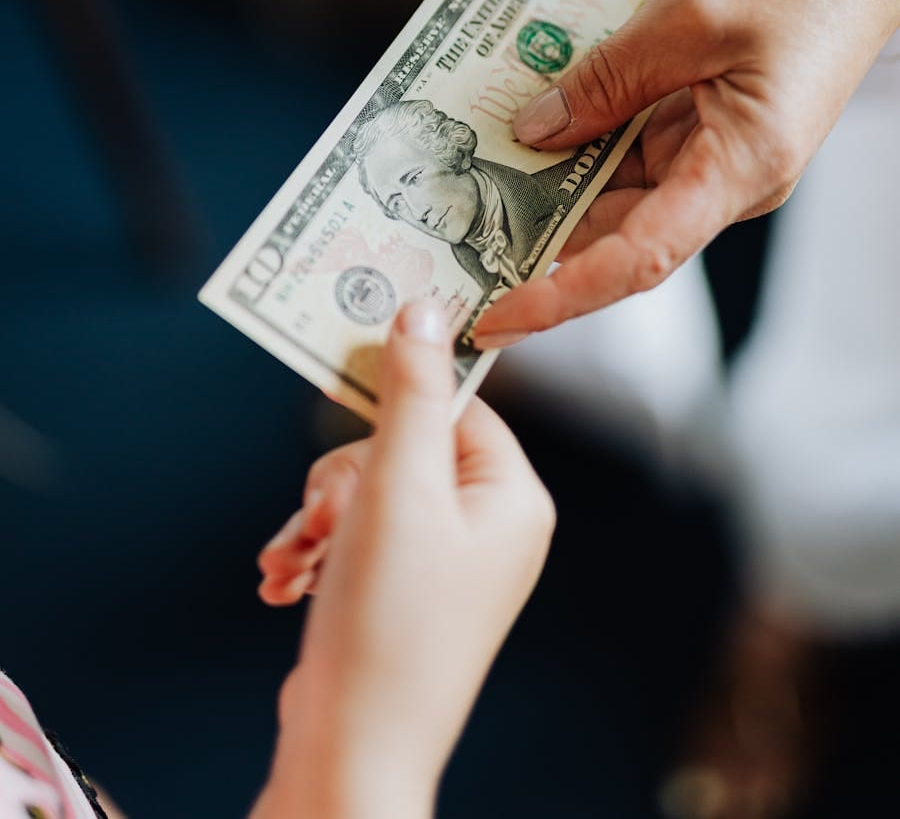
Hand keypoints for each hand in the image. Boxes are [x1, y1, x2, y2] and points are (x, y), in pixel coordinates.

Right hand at [251, 300, 554, 818]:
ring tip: (290, 560)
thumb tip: (425, 306)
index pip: (457, 402)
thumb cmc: (387, 618)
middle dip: (342, 478)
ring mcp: (444, 565)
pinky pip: (353, 537)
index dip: (398, 393)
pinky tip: (283, 582)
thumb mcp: (398, 486)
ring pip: (365, 491)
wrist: (350, 751)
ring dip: (316, 515)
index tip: (344, 375)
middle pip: (401, 447)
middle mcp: (488, 528)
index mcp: (512, 497)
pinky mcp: (400, 592)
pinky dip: (314, 550)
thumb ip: (411, 392)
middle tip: (320, 515)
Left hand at [474, 0, 899, 347]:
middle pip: (617, 232)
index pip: (637, 259)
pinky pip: (630, 145)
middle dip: (534, 243)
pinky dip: (580, 137)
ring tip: (468, 184)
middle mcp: (725, 177)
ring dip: (550, 186)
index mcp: (739, 167)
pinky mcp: (704, 120)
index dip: (560, 296)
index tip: (493, 316)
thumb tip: (532, 131)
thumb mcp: (687, 16)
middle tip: (451, 250)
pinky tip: (525, 120)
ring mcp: (715, 151)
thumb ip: (605, 79)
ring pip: (617, 190)